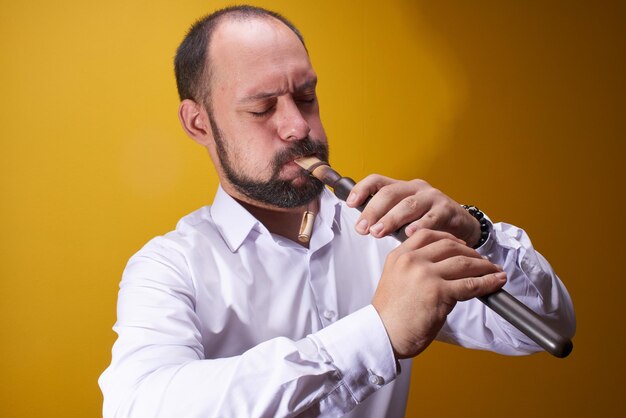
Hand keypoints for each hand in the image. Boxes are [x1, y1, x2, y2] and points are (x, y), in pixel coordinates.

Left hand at [346, 175, 481, 246]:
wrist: (462, 226)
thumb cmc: (427, 222)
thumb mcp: (405, 217)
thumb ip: (387, 218)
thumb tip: (363, 225)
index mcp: (402, 187)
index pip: (378, 181)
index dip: (362, 189)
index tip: (350, 203)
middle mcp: (416, 188)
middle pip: (390, 194)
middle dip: (373, 211)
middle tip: (362, 229)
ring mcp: (432, 197)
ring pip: (408, 205)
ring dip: (391, 219)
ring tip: (378, 232)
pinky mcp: (447, 209)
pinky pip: (431, 217)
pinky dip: (419, 225)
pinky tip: (409, 234)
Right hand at [372, 229, 506, 358]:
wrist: (383, 336)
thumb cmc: (390, 316)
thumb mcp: (396, 281)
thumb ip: (415, 269)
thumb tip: (447, 270)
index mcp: (399, 256)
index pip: (428, 235)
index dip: (450, 239)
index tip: (462, 246)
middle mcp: (411, 261)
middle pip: (450, 246)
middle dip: (471, 253)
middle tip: (483, 261)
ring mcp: (425, 274)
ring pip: (464, 263)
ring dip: (484, 266)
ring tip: (494, 271)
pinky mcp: (439, 292)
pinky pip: (470, 284)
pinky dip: (488, 282)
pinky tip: (496, 281)